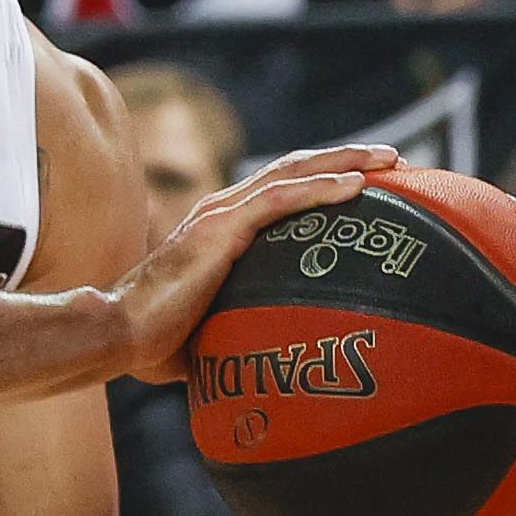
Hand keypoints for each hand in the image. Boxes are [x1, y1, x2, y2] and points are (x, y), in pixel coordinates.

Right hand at [119, 145, 399, 381]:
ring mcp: (219, 216)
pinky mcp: (219, 229)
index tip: (373, 181)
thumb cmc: (159, 341)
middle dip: (347, 157)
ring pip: (292, 173)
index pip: (282, 189)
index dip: (325, 177)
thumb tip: (274, 357)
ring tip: (389, 160)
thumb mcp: (217, 324)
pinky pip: (280, 200)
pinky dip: (320, 188)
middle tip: (395, 158)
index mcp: (220, 227)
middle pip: (295, 169)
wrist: (120, 335)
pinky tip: (356, 186)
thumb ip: (245, 322)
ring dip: (344, 162)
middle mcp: (221, 210)